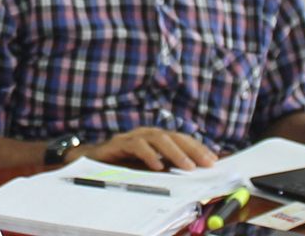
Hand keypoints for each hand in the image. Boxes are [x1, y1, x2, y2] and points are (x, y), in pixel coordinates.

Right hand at [79, 127, 217, 170]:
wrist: (91, 161)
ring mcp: (133, 136)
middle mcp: (146, 133)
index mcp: (156, 138)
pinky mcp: (119, 143)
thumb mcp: (149, 165)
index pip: (181, 138)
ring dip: (175, 153)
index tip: (213, 159)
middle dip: (192, 149)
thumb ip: (166, 165)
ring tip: (188, 167)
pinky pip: (136, 146)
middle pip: (173, 136)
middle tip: (206, 163)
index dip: (197, 147)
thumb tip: (192, 171)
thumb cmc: (122, 163)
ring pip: (158, 139)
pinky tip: (158, 166)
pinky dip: (149, 155)